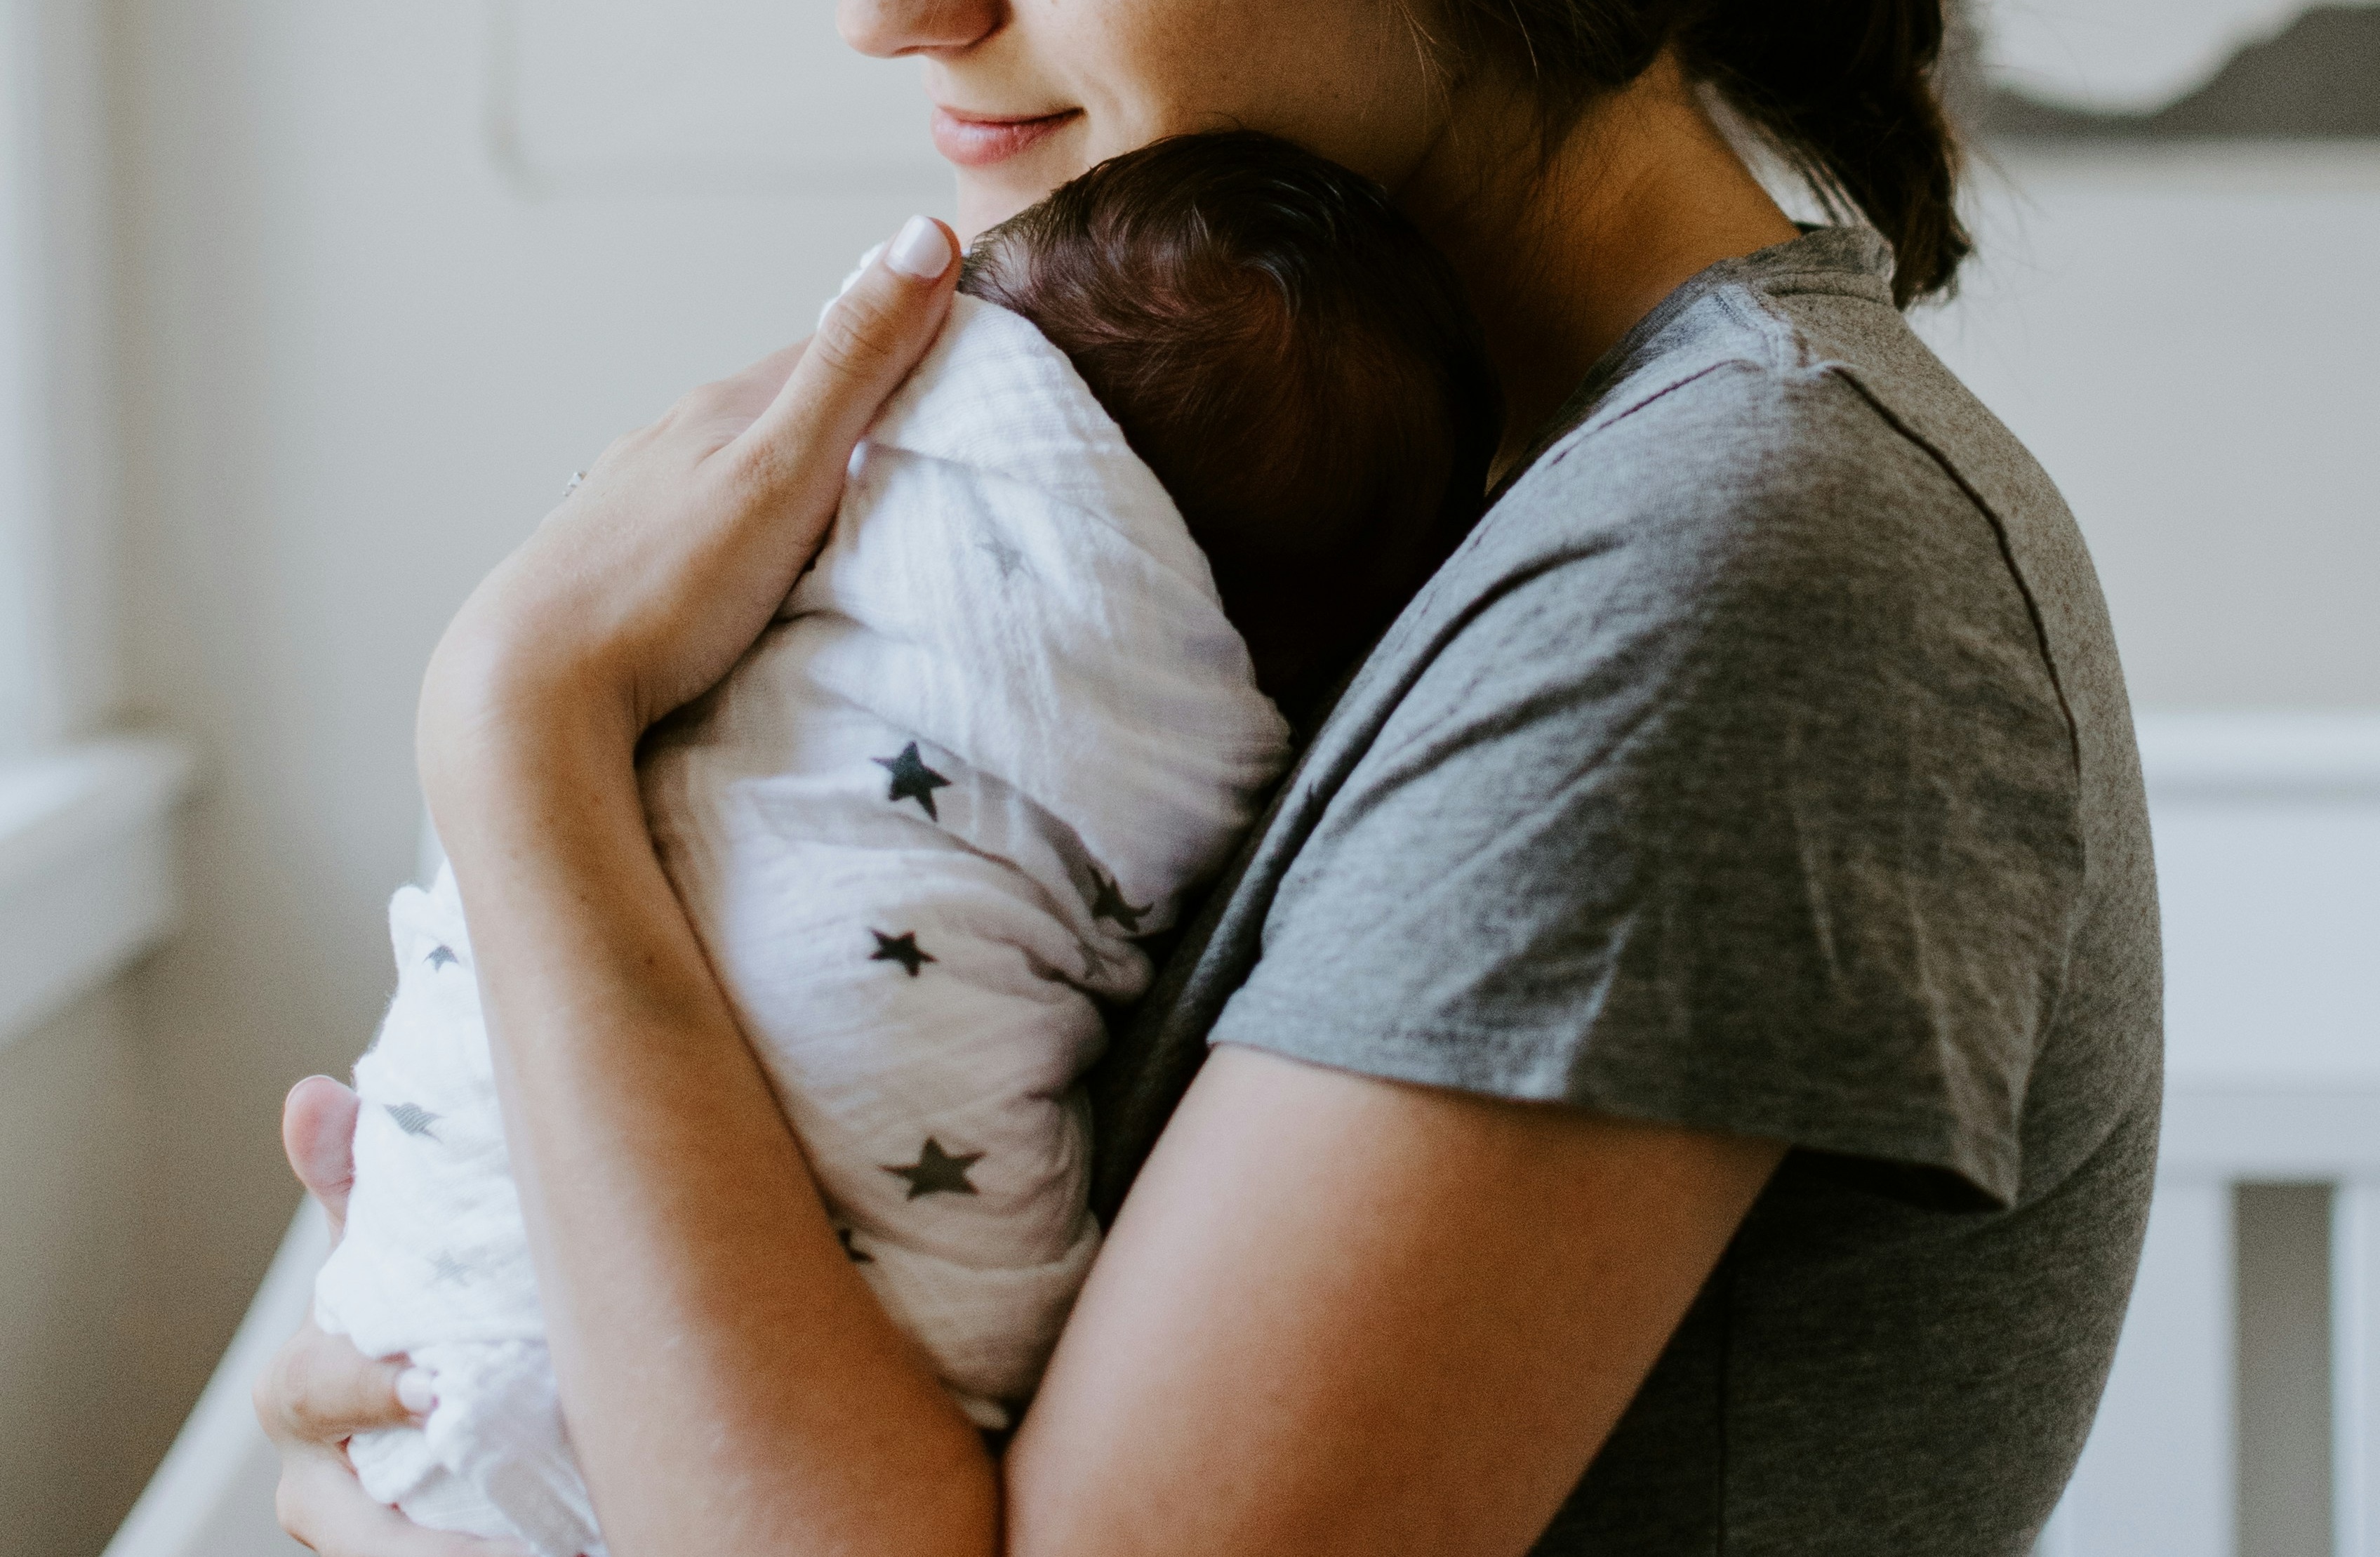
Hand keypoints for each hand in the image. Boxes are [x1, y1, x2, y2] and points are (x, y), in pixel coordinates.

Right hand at [257, 1077, 530, 1555]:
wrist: (428, 1395)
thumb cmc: (398, 1314)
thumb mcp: (377, 1247)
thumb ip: (351, 1182)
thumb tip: (315, 1096)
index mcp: (304, 1389)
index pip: (307, 1389)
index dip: (363, 1388)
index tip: (431, 1384)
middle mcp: (322, 1478)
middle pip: (343, 1513)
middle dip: (407, 1525)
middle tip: (492, 1522)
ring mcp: (370, 1531)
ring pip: (397, 1556)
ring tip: (534, 1550)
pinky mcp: (420, 1551)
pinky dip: (496, 1555)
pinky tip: (574, 1547)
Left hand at [417, 216, 958, 800]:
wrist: (527, 692)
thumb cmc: (663, 590)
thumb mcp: (783, 471)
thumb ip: (855, 363)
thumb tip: (925, 232)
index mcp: (722, 408)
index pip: (834, 349)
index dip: (905, 349)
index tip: (971, 374)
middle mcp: (672, 438)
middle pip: (784, 407)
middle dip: (852, 417)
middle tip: (927, 455)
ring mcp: (634, 499)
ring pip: (735, 465)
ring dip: (793, 476)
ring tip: (846, 518)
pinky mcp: (611, 561)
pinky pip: (699, 523)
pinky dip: (742, 528)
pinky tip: (748, 568)